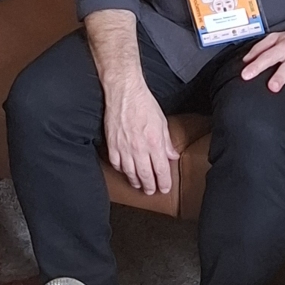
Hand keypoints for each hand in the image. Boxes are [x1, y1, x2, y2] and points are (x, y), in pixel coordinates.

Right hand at [103, 79, 179, 195]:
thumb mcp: (162, 122)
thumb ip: (167, 142)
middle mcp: (139, 148)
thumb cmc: (144, 104)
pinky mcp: (112, 144)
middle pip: (145, 175)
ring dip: (135, 181)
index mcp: (154, 143)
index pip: (161, 170)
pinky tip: (125, 171)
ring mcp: (124, 148)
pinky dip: (121, 170)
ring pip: (130, 172)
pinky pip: (116, 163)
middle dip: (149, 186)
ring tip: (139, 185)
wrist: (124, 92)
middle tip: (151, 192)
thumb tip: (172, 156)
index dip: (163, 182)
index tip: (164, 188)